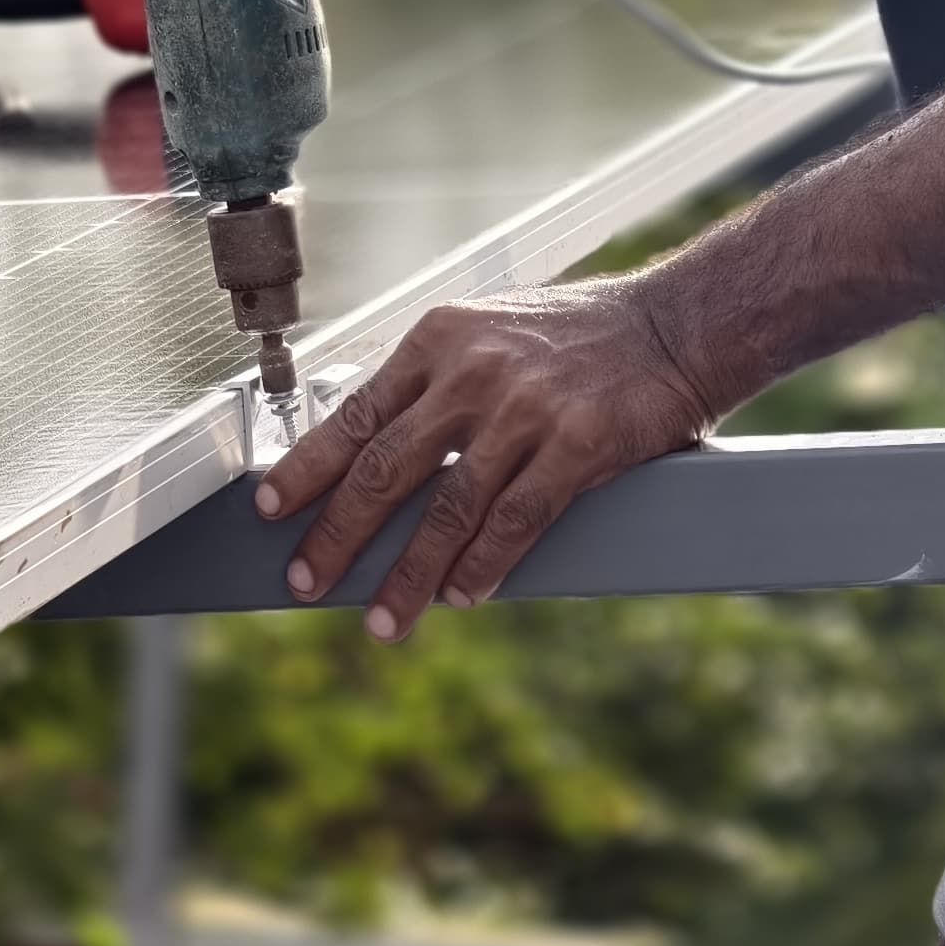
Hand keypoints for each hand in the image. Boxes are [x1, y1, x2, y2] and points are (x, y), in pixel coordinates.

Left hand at [252, 274, 717, 638]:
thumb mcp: (488, 331)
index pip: (356, 412)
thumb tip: (371, 444)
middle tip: (305, 581)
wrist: (675, 324)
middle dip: (337, 534)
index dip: (308, 467)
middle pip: (386, 468)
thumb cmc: (578, 335)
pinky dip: (482, 565)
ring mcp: (525, 409)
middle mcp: (473, 371)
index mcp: (440, 339)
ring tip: (383, 621)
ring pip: (447, 509)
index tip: (269, 508)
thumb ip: (434, 381)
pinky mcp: (577, 445)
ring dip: (408, 575)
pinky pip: (514, 520)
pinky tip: (461, 594)